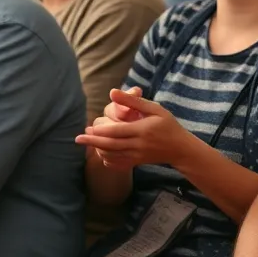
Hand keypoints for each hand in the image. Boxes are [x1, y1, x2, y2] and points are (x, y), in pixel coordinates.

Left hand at [76, 89, 193, 169]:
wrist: (179, 148)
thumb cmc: (168, 124)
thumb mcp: (154, 109)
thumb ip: (133, 101)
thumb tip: (112, 92)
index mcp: (142, 130)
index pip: (117, 132)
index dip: (101, 131)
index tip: (88, 128)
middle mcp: (138, 145)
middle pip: (111, 145)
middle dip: (92, 142)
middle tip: (78, 139)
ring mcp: (137, 156)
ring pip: (112, 155)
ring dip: (98, 150)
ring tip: (87, 144)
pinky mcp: (137, 162)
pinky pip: (118, 164)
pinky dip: (107, 160)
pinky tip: (101, 154)